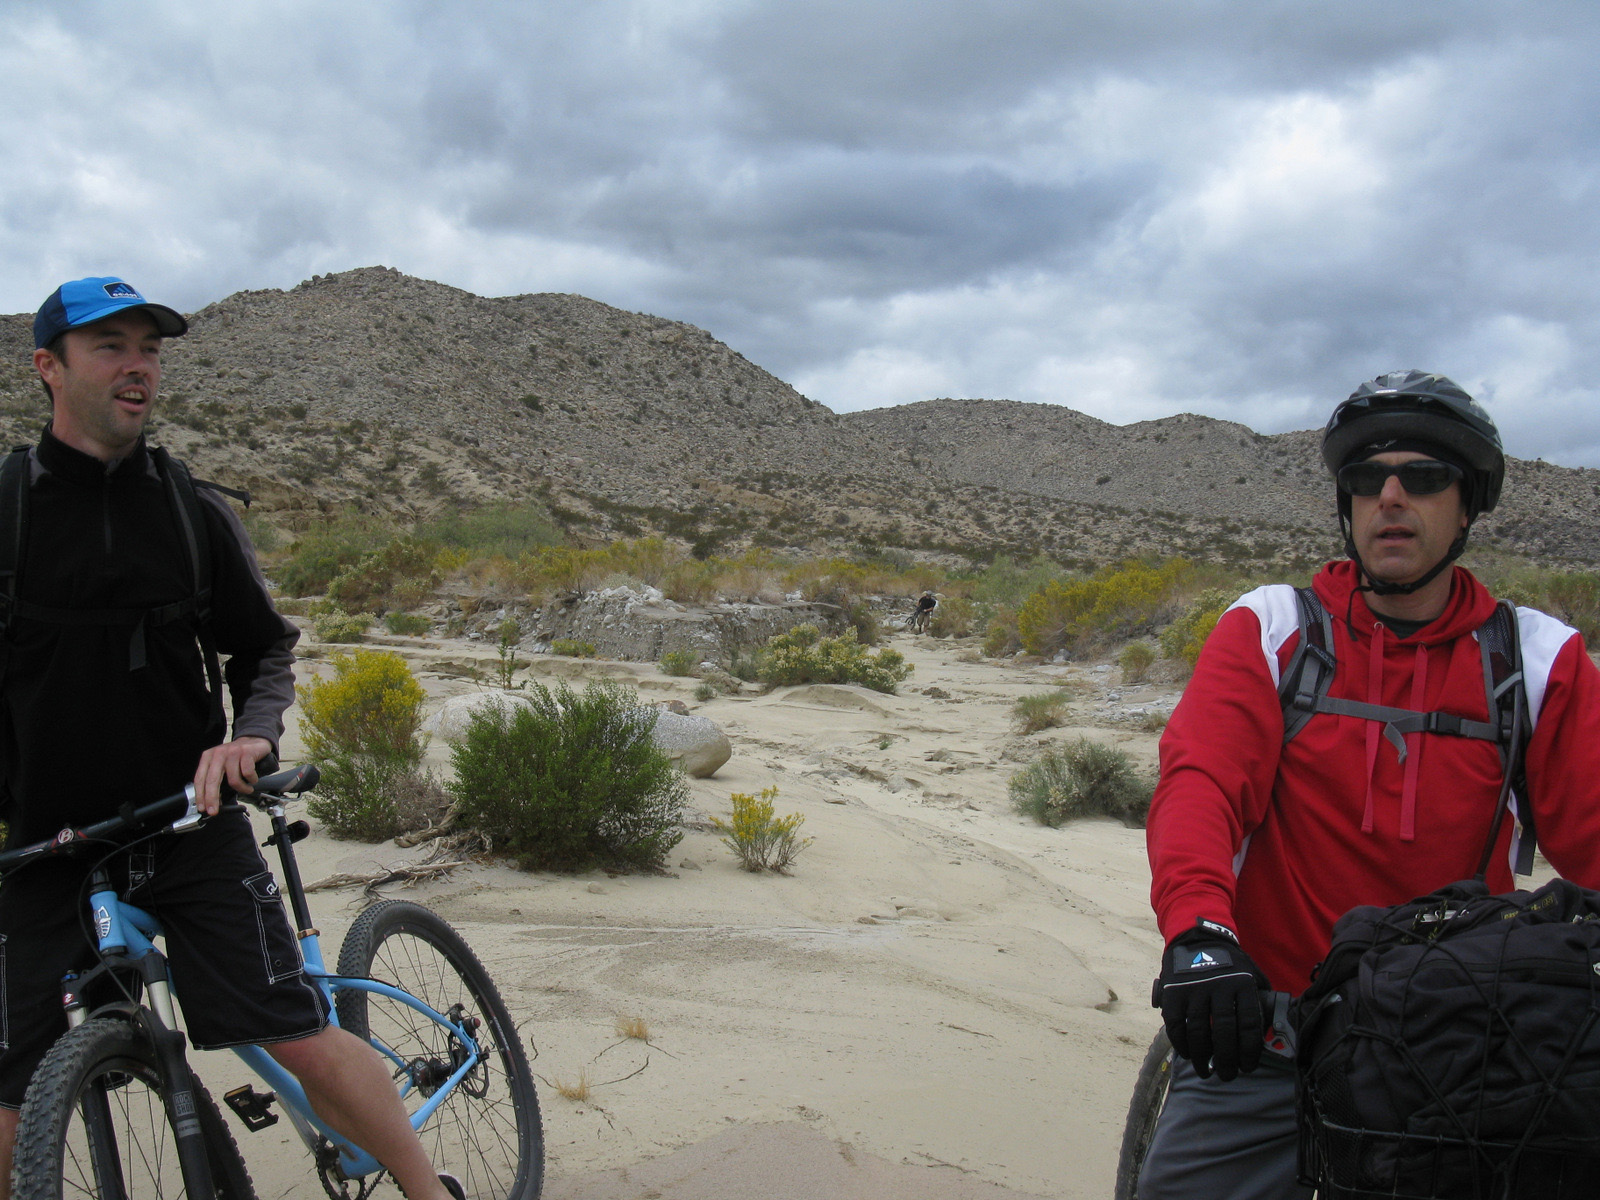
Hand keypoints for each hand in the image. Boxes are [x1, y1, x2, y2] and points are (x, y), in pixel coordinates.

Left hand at [192, 737, 273, 813]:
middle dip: (212, 798)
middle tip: (214, 810)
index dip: (200, 795)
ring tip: (246, 789)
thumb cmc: (237, 756)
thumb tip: (213, 800)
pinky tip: (253, 780)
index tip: (203, 807)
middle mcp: (218, 754)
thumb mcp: (221, 764)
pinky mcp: (246, 752)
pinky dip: (251, 780)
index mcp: (208, 757)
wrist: (254, 740)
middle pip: (212, 780)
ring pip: (233, 780)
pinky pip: (247, 773)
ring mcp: (232, 752)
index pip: (200, 778)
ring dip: (242, 789)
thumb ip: (215, 778)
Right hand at [1152, 919, 1268, 1080]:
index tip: (1248, 1067)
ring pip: (1198, 1032)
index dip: (1249, 1051)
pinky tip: (1188, 1054)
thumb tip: (1271, 1033)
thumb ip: (1260, 1000)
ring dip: (1202, 1057)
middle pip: (1223, 1032)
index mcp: (1243, 983)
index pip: (1249, 1025)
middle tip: (1227, 1075)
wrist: (1197, 938)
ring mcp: (1194, 988)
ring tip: (1206, 1071)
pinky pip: (1176, 1024)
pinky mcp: (1173, 991)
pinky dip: (1181, 1043)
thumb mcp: (1252, 974)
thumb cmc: (1230, 964)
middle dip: (1226, 1060)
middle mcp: (1219, 985)